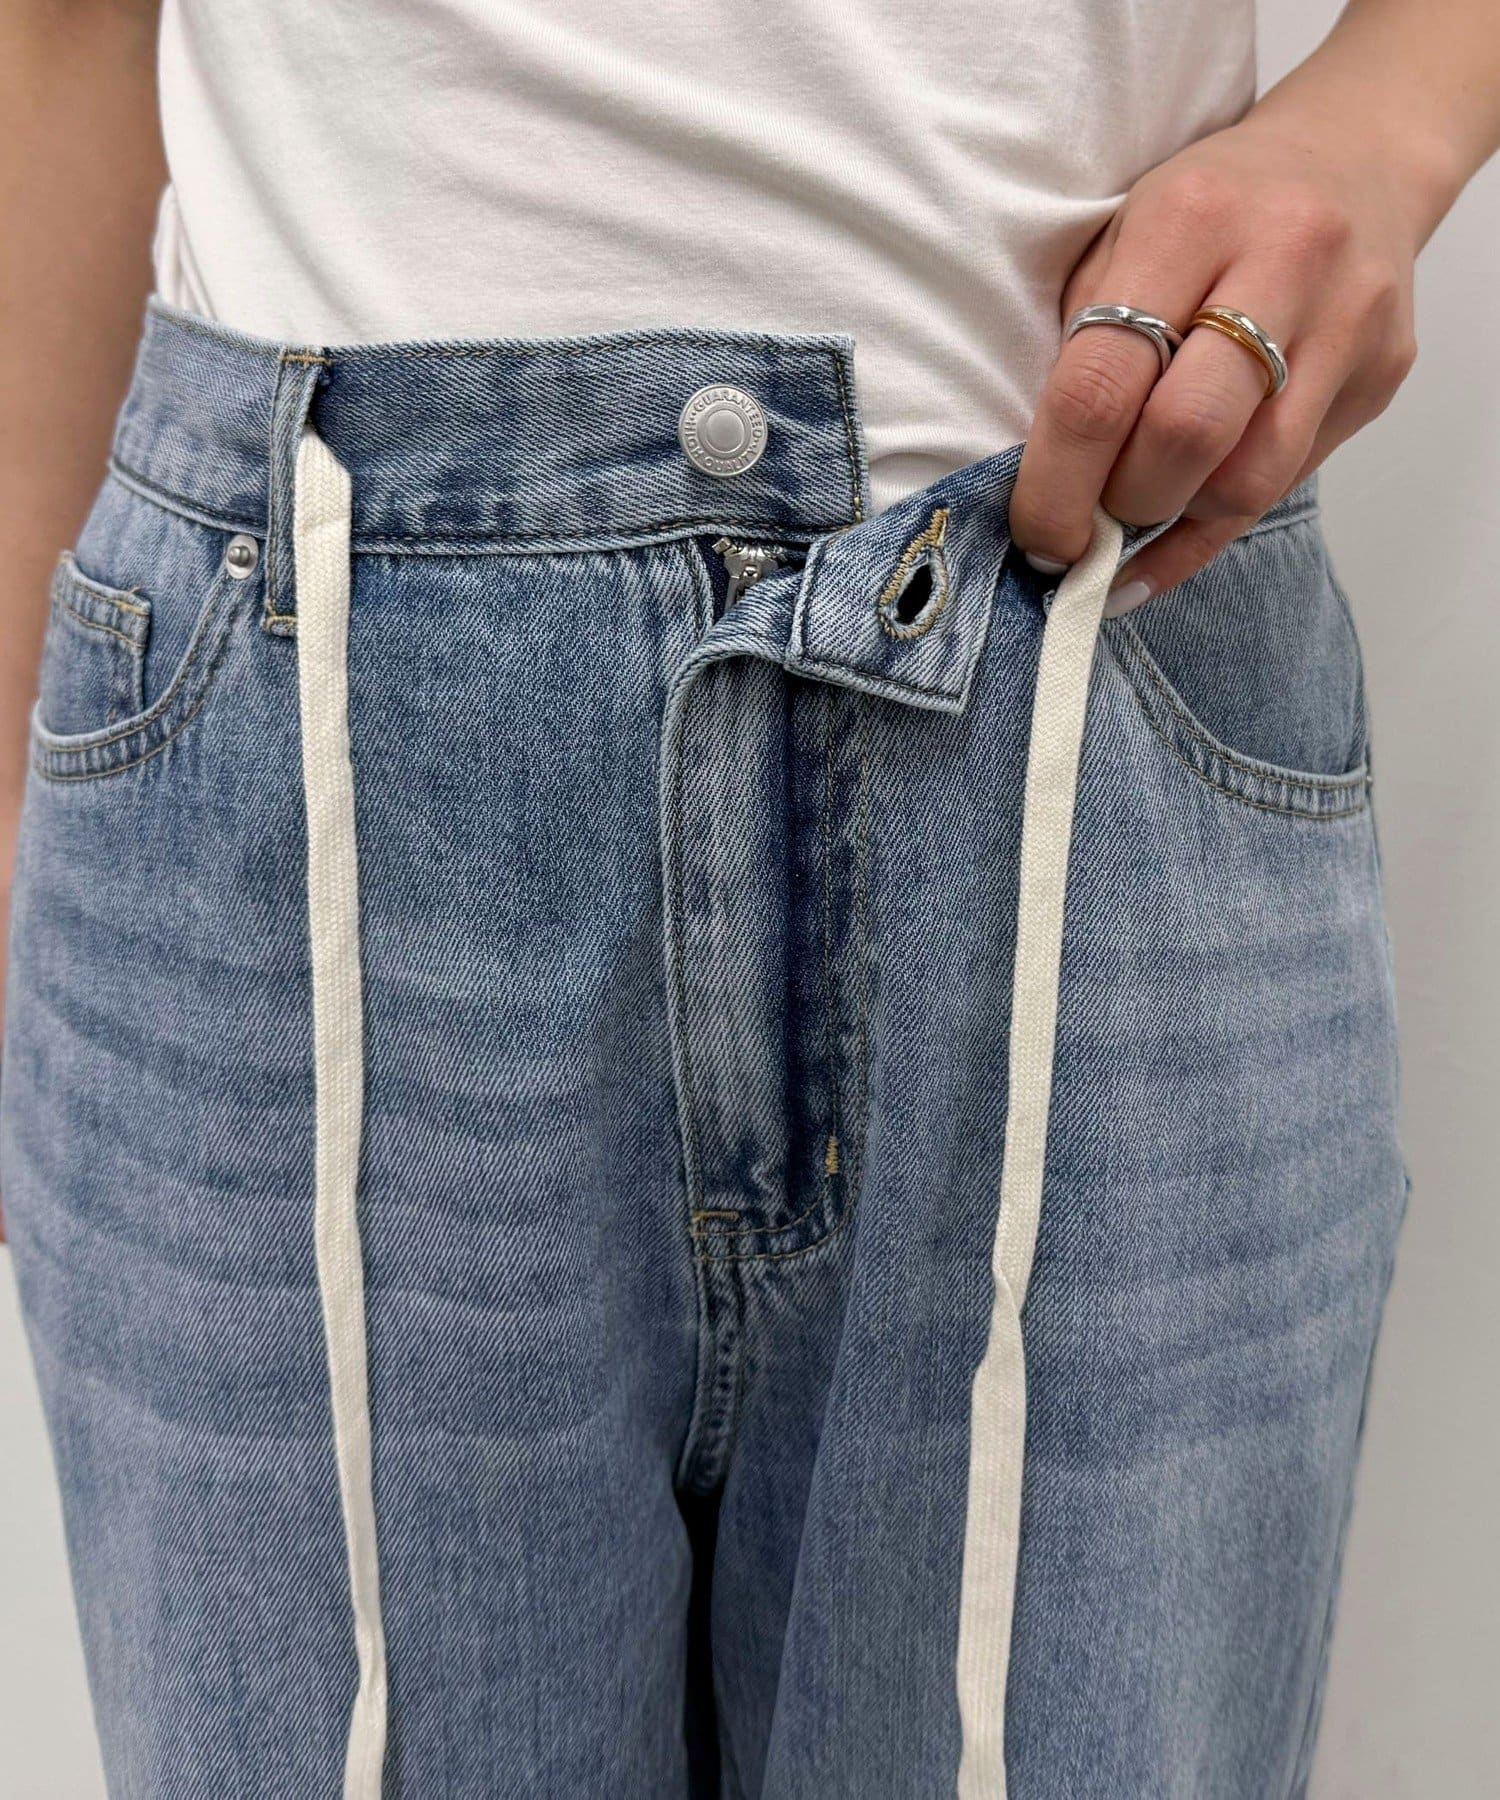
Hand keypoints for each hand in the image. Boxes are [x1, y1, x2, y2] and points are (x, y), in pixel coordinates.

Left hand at [1009, 100, 1429, 614]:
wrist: (1355, 157)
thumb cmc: (1209, 211)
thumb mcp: (1124, 238)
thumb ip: (1087, 349)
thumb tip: (1048, 486)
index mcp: (1190, 219)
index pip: (1103, 384)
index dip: (1057, 484)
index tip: (1036, 534)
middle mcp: (1285, 259)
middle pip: (1186, 436)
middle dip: (1121, 506)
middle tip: (1085, 530)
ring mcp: (1348, 319)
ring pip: (1248, 478)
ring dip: (1177, 519)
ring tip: (1136, 516)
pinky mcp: (1381, 371)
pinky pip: (1287, 482)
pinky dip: (1216, 525)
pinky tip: (1173, 543)